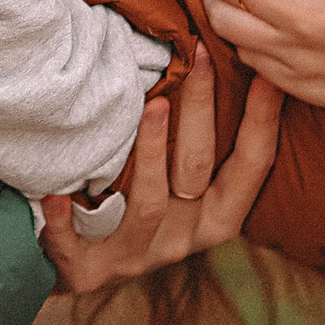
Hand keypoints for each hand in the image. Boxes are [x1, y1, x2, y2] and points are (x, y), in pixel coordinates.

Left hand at [38, 42, 282, 292]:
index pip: (252, 166)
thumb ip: (199, 139)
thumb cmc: (136, 204)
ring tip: (152, 104)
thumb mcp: (181, 183)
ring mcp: (134, 256)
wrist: (80, 266)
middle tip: (198, 54)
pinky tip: (56, 194)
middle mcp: (183, 239)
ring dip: (151, 153)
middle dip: (200, 109)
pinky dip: (65, 220)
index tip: (268, 71)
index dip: (263, 120)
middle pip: (197, 171)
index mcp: (215, 216)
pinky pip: (75, 244)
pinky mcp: (86, 270)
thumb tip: (217, 56)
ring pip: (149, 205)